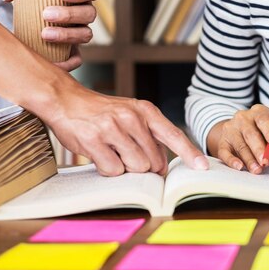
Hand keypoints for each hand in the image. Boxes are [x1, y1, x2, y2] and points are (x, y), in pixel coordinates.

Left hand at [3, 0, 99, 70]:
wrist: (28, 18)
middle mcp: (84, 13)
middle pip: (89, 14)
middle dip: (69, 14)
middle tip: (46, 14)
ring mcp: (80, 31)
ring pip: (86, 34)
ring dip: (67, 35)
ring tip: (45, 34)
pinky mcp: (73, 50)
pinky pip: (77, 58)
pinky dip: (68, 62)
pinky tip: (54, 62)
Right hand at [43, 86, 208, 175]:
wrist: (65, 99)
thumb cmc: (101, 112)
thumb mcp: (130, 114)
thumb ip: (149, 135)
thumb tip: (164, 166)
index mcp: (145, 111)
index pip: (174, 135)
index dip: (190, 153)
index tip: (203, 168)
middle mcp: (131, 118)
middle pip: (153, 162)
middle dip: (143, 166)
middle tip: (127, 154)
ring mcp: (112, 129)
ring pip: (135, 167)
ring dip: (125, 168)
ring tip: (112, 151)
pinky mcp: (94, 140)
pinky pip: (113, 170)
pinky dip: (108, 169)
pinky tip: (99, 154)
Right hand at [208, 104, 268, 173]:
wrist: (249, 140)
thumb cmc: (268, 137)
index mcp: (259, 112)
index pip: (264, 120)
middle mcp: (243, 118)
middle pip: (250, 134)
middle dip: (259, 149)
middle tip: (266, 162)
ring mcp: (231, 129)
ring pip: (240, 145)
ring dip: (249, 159)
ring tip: (257, 170)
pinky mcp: (223, 142)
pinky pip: (225, 152)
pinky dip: (232, 160)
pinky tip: (239, 167)